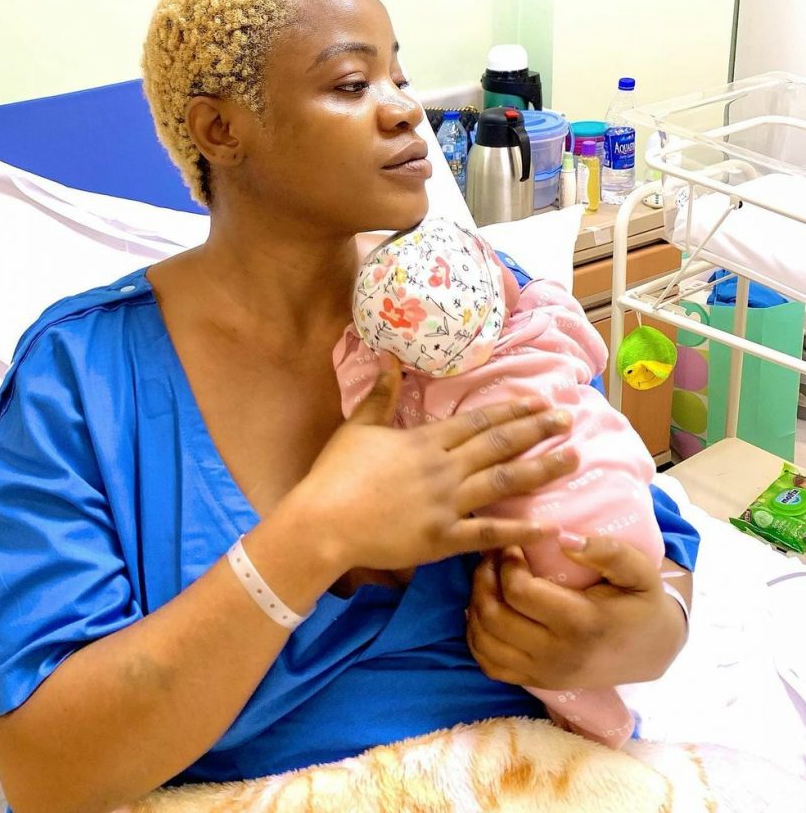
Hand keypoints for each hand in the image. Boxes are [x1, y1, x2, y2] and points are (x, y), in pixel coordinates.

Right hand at [293, 356, 577, 573]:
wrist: (322, 522)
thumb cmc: (336, 473)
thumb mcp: (359, 426)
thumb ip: (381, 393)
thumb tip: (388, 354)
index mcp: (426, 441)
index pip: (479, 421)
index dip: (513, 410)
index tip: (540, 400)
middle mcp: (444, 469)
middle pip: (500, 445)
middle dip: (538, 431)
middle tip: (568, 419)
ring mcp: (446, 505)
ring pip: (504, 483)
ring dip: (541, 469)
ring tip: (573, 459)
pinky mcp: (442, 540)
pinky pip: (488, 534)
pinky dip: (520, 532)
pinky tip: (549, 527)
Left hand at [467, 538, 689, 689]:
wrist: (652, 651)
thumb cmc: (642, 603)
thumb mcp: (639, 571)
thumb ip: (607, 551)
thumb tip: (563, 538)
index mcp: (580, 623)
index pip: (519, 591)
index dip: (506, 561)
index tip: (513, 542)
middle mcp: (556, 655)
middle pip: (493, 615)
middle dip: (483, 578)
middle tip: (492, 555)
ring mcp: (543, 674)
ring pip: (483, 640)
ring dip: (476, 603)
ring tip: (488, 578)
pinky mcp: (535, 682)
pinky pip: (488, 663)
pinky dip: (477, 635)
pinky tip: (487, 608)